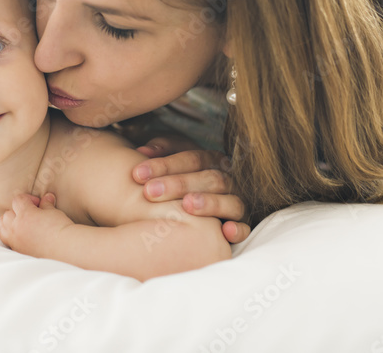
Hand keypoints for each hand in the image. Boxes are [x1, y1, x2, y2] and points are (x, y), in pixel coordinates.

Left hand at [0, 193, 72, 256]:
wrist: (64, 249)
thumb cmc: (60, 228)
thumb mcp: (54, 212)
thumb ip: (46, 204)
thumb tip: (47, 197)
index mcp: (25, 214)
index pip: (18, 200)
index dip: (28, 199)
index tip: (38, 203)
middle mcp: (16, 227)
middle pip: (7, 214)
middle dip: (16, 211)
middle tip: (29, 214)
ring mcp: (15, 240)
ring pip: (2, 227)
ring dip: (9, 223)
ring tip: (20, 224)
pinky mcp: (18, 251)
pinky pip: (6, 240)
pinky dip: (10, 236)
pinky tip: (21, 236)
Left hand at [134, 136, 250, 243]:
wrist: (196, 209)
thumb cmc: (178, 182)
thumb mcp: (171, 163)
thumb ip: (161, 152)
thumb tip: (142, 151)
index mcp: (212, 161)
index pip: (192, 158)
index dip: (165, 165)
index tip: (137, 174)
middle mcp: (228, 180)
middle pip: (209, 178)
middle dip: (179, 184)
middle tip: (149, 192)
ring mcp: (236, 202)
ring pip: (230, 201)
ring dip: (210, 203)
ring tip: (186, 205)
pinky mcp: (241, 225)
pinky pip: (244, 228)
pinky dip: (238, 230)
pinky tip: (225, 231)